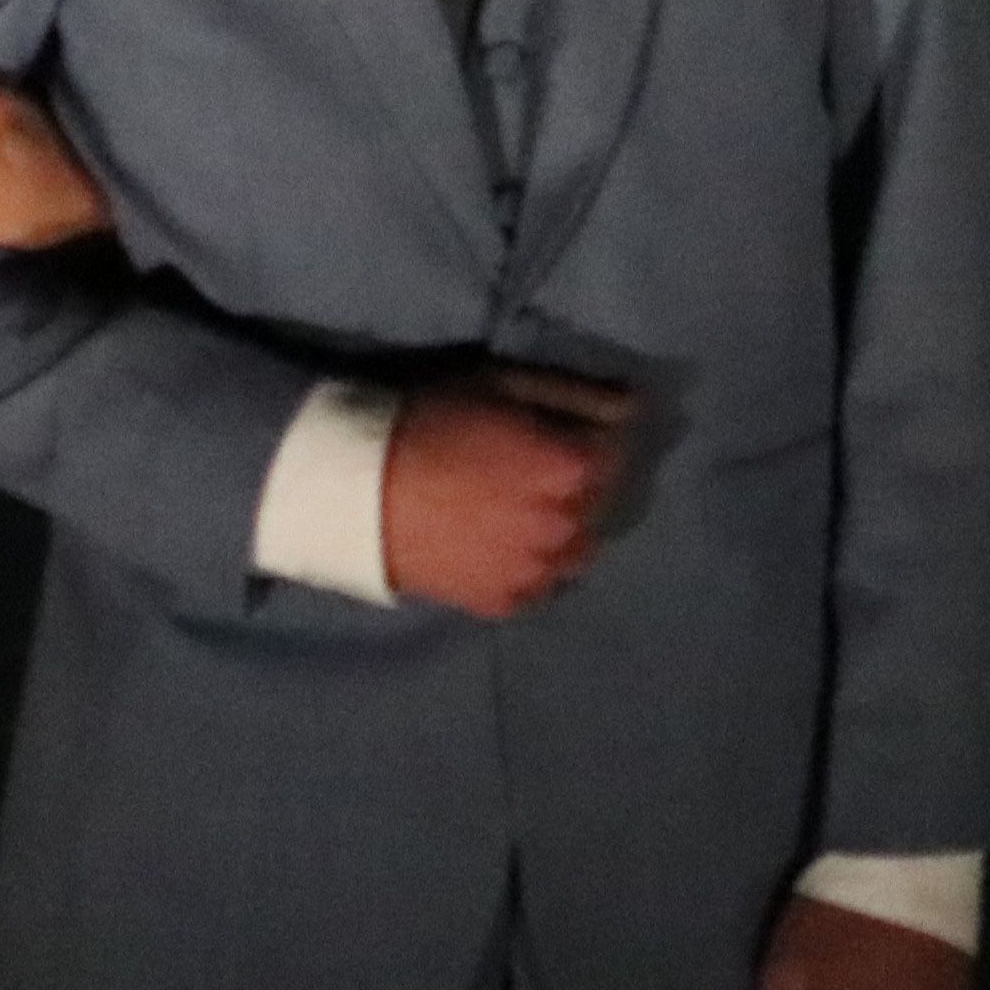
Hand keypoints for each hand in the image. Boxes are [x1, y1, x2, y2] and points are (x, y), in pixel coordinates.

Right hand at [378, 365, 634, 617]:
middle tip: (530, 475)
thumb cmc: (431, 423)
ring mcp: (536, 572)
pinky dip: (527, 568)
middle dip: (575, 488)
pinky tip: (496, 547)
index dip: (588, 442)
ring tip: (518, 517)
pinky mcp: (503, 602)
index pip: (616, 456)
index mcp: (573, 470)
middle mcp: (567, 527)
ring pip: (573, 553)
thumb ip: (576, 395)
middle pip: (596, 506)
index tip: (559, 436)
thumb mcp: (503, 386)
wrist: (357, 490)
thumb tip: (632, 406)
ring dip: (559, 534)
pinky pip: (536, 587)